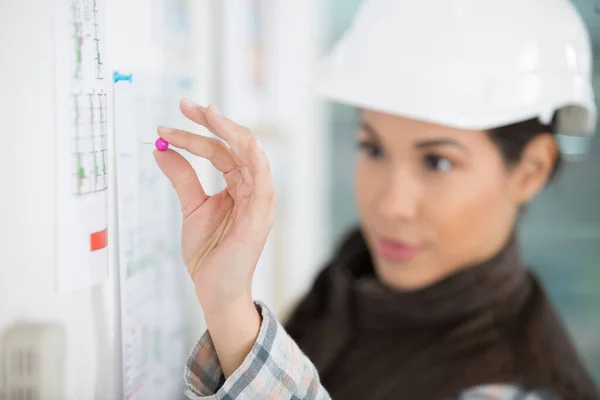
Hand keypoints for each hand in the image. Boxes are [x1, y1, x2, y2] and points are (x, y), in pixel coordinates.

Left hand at [153, 98, 275, 315]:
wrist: (214, 290)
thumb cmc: (209, 253)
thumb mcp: (192, 208)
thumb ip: (182, 178)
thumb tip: (162, 150)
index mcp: (238, 186)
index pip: (220, 151)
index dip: (195, 134)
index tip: (166, 127)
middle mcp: (252, 189)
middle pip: (237, 145)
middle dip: (212, 122)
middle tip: (185, 105)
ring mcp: (259, 201)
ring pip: (252, 155)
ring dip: (231, 131)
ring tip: (207, 113)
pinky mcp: (261, 215)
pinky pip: (263, 181)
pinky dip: (256, 159)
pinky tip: (242, 141)